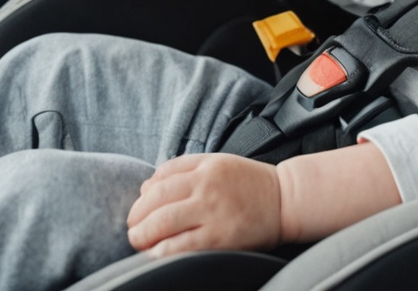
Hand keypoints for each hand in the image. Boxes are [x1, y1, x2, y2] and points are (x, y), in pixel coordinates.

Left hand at [125, 154, 280, 255]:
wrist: (285, 200)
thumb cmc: (249, 183)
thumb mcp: (217, 163)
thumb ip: (182, 169)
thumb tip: (147, 186)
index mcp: (205, 168)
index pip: (160, 179)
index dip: (142, 197)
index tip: (138, 210)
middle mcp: (207, 187)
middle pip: (157, 201)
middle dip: (137, 217)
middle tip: (132, 229)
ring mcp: (213, 212)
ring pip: (165, 222)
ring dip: (144, 234)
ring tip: (138, 242)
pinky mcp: (221, 237)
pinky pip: (183, 246)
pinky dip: (163, 250)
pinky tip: (155, 253)